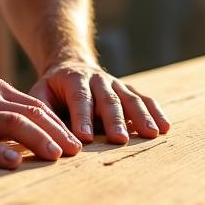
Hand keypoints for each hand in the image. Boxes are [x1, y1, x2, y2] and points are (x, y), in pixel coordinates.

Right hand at [0, 72, 83, 169]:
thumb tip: (21, 131)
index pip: (34, 106)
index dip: (57, 123)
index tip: (74, 141)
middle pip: (30, 114)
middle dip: (57, 132)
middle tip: (76, 152)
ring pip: (12, 124)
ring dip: (38, 140)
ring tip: (56, 156)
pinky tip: (13, 164)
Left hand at [28, 59, 169, 143]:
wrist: (72, 66)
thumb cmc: (53, 89)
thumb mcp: (38, 94)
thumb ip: (42, 112)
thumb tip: (46, 138)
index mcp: (74, 79)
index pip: (79, 98)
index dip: (81, 117)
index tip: (83, 137)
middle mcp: (98, 79)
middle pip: (108, 99)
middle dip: (114, 120)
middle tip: (118, 139)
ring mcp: (116, 84)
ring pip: (131, 99)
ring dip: (141, 117)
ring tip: (151, 134)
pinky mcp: (128, 91)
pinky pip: (144, 100)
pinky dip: (155, 112)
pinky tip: (165, 127)